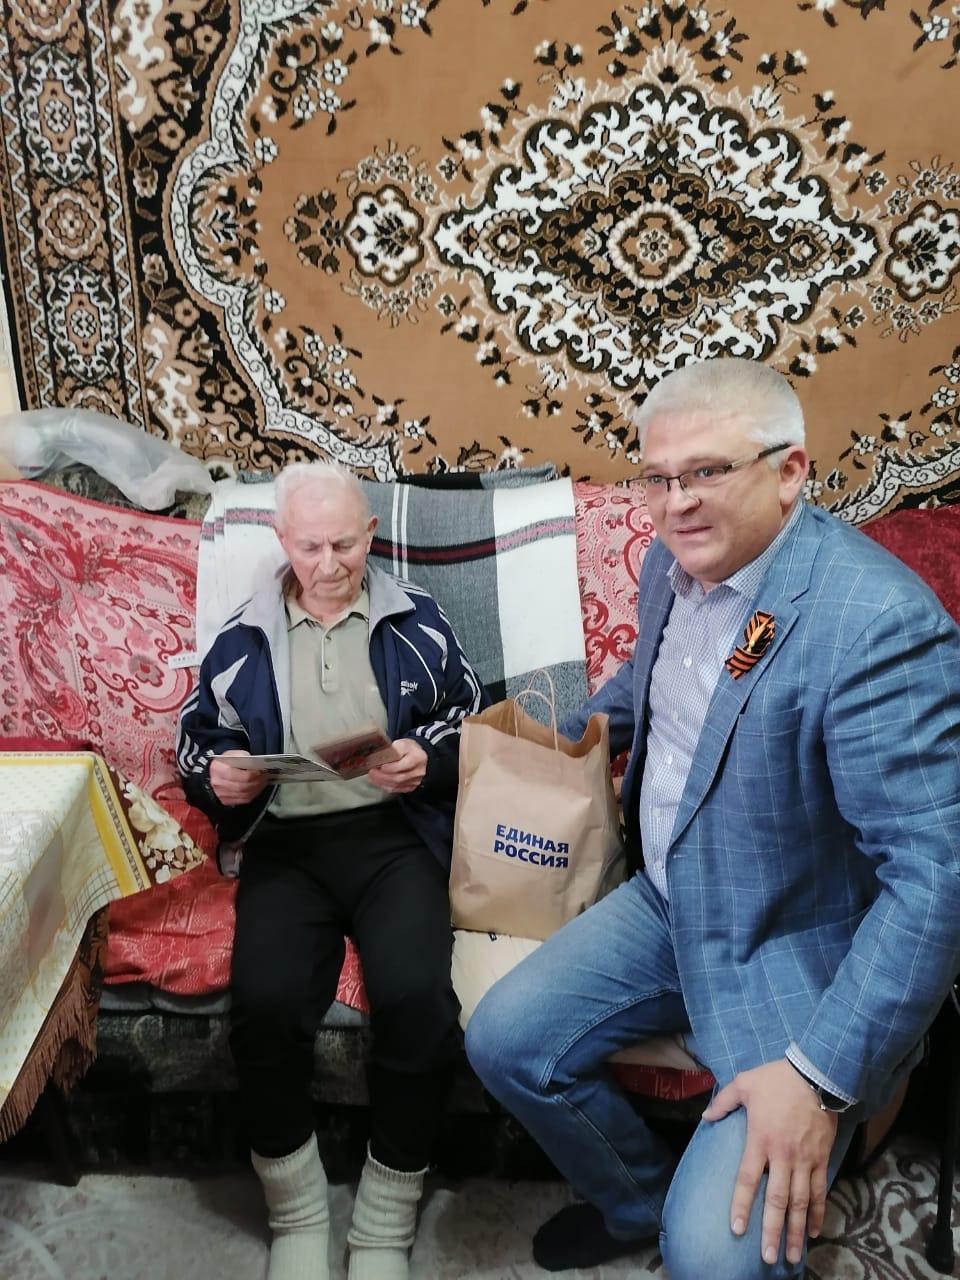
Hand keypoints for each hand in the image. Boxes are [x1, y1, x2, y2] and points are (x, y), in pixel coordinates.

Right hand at [208, 750, 269, 805]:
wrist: (212, 775)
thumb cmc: (223, 764)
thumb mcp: (230, 754)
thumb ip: (241, 755)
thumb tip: (252, 761)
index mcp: (218, 770)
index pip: (240, 775)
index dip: (253, 774)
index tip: (261, 771)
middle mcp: (219, 784)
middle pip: (243, 786)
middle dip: (257, 782)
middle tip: (264, 777)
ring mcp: (222, 794)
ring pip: (245, 795)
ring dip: (257, 788)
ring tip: (263, 782)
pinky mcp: (226, 801)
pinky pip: (243, 800)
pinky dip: (253, 794)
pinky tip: (257, 788)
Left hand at [367, 737, 427, 793]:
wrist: (417, 756)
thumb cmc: (409, 749)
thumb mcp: (402, 743)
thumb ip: (393, 749)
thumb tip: (380, 756)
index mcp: (418, 758)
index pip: (403, 765)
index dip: (390, 767)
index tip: (380, 766)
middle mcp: (419, 771)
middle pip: (399, 777)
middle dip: (382, 776)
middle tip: (371, 772)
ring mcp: (415, 781)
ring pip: (396, 785)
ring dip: (381, 782)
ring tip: (372, 776)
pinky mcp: (410, 787)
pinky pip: (396, 789)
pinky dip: (385, 786)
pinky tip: (378, 781)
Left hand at [702, 1058, 837, 1266]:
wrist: (816, 1074)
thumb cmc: (777, 1079)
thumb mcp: (744, 1083)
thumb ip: (724, 1102)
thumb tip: (706, 1116)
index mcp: (760, 1140)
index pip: (748, 1179)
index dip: (741, 1205)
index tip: (736, 1229)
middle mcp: (783, 1156)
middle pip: (776, 1200)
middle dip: (771, 1231)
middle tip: (768, 1258)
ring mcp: (805, 1161)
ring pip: (800, 1203)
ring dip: (795, 1231)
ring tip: (790, 1256)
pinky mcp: (821, 1159)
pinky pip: (820, 1192)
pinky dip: (818, 1213)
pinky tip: (813, 1232)